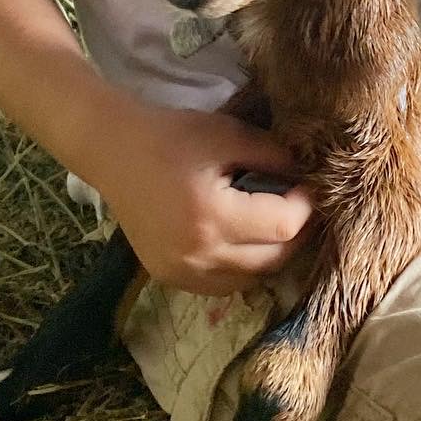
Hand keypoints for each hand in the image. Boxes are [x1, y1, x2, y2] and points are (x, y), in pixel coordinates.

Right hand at [88, 101, 315, 295]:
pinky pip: (224, 285)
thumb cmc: (172, 136)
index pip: (283, 227)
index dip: (305, 206)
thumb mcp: (229, 135)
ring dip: (271, 254)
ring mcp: (181, 272)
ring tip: (272, 223)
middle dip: (295, 233)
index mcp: (212, 216)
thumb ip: (274, 157)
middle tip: (298, 205)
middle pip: (273, 259)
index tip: (307, 186)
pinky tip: (242, 239)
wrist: (113, 151)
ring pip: (251, 279)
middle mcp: (198, 254)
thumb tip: (307, 177)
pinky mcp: (170, 277)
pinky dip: (242, 267)